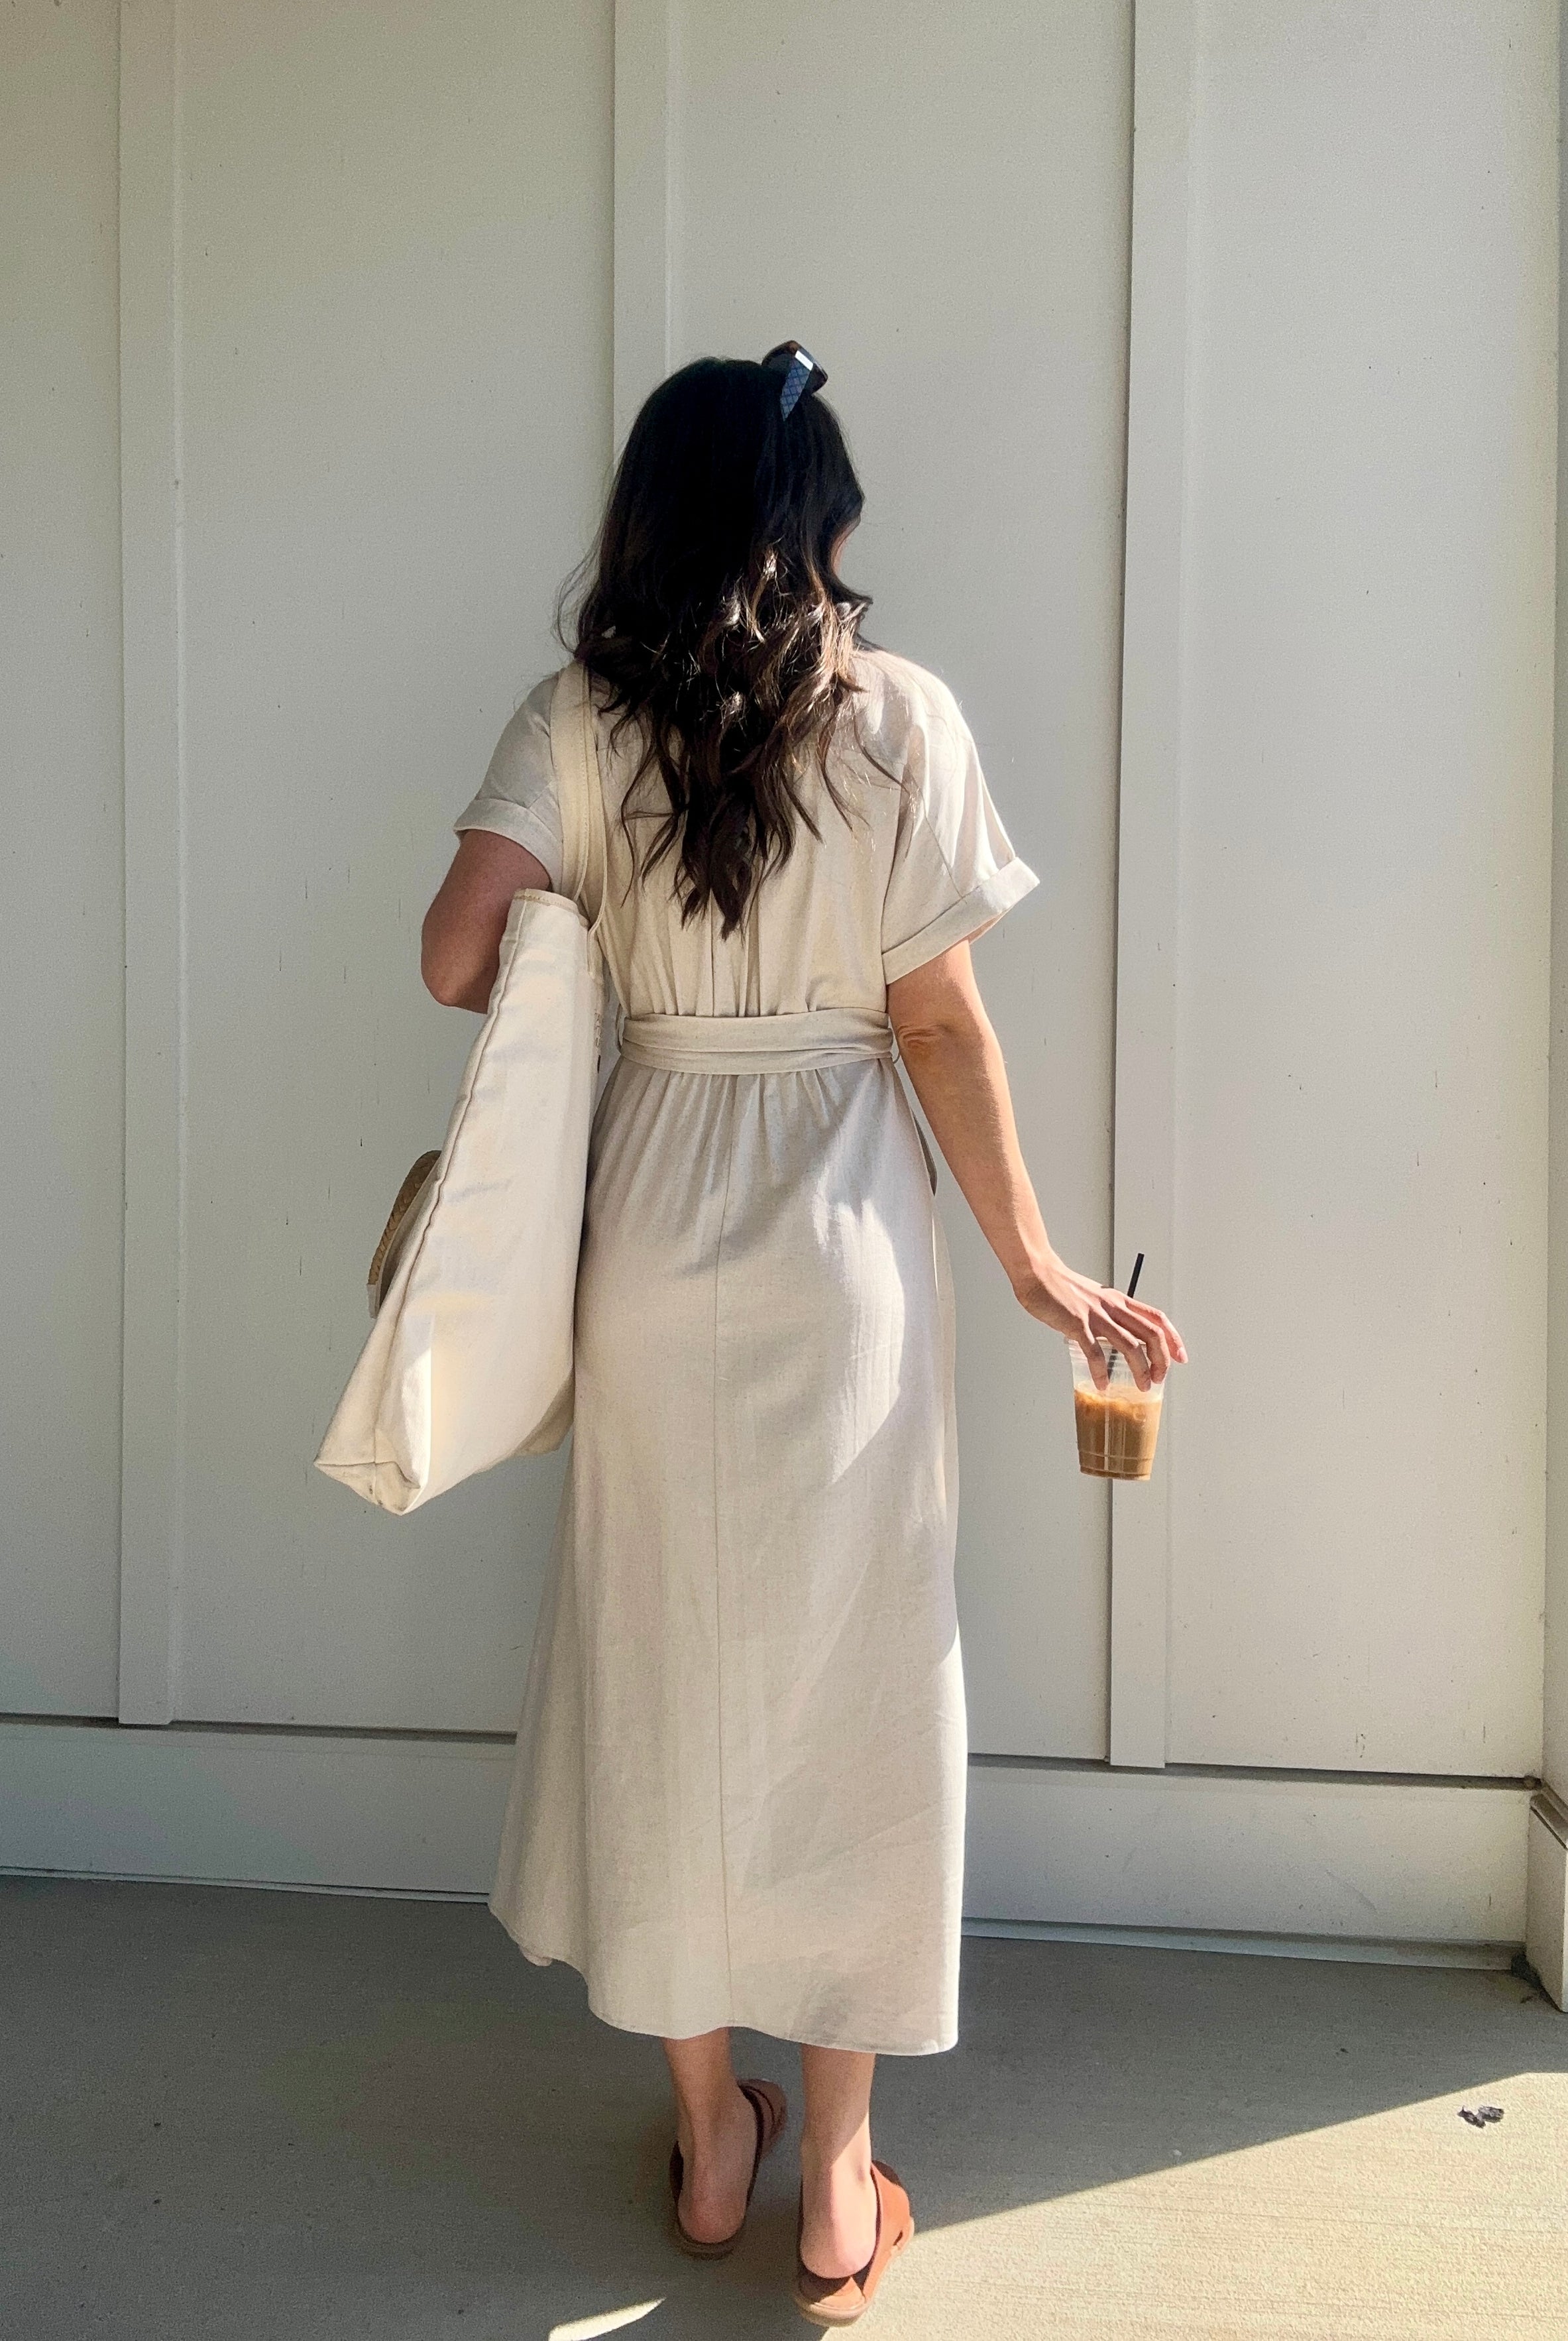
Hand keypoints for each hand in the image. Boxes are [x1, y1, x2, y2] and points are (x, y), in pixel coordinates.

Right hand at [1012, 1252, 1187, 1391]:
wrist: (1038, 1273)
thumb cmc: (1060, 1287)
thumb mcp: (1093, 1298)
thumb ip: (1106, 1315)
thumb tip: (1110, 1336)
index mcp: (1119, 1300)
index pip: (1157, 1318)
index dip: (1173, 1339)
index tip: (1180, 1357)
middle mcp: (1113, 1307)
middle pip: (1151, 1334)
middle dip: (1162, 1360)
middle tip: (1159, 1378)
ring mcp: (1096, 1315)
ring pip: (1130, 1345)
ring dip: (1141, 1369)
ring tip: (1142, 1386)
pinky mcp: (1077, 1324)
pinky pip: (1095, 1352)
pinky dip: (1101, 1371)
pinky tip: (1102, 1384)